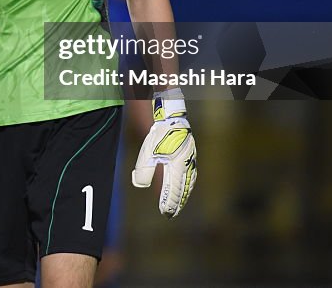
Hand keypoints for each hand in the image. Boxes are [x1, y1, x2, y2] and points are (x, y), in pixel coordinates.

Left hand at [132, 88, 196, 217]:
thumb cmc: (159, 135)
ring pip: (189, 183)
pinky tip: (186, 187)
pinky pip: (191, 175)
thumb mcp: (147, 153)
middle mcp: (186, 166)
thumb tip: (140, 185)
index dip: (169, 204)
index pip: (173, 191)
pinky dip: (188, 185)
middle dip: (177, 203)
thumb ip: (144, 171)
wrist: (172, 117)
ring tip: (179, 204)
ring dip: (184, 195)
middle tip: (172, 214)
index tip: (165, 213)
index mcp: (177, 167)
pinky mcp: (191, 156)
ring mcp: (190, 161)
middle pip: (183, 190)